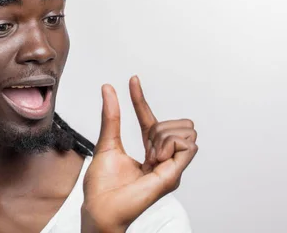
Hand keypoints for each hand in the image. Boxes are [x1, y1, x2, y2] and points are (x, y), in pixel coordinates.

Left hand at [81, 76, 197, 232]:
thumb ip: (111, 117)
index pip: (150, 119)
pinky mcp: (174, 175)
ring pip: (184, 131)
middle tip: (144, 146)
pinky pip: (187, 145)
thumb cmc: (102, 185)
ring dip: (162, 136)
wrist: (100, 208)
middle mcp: (164, 159)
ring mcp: (171, 167)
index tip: (132, 80)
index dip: (140, 98)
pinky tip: (154, 158)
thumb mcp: (107, 142)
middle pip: (179, 124)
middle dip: (159, 125)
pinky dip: (168, 144)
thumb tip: (108, 89)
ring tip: (149, 156)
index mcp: (149, 152)